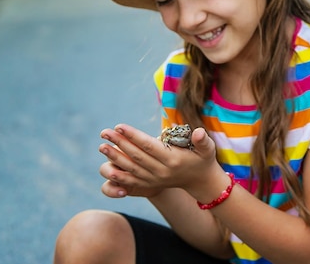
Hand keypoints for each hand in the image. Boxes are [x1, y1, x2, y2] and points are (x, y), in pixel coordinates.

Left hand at [98, 124, 219, 197]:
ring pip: (131, 168)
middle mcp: (162, 171)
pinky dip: (119, 175)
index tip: (119, 126)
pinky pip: (132, 180)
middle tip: (104, 132)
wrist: (200, 181)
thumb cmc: (203, 159)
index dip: (133, 136)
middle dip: (119, 143)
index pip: (149, 146)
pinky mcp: (151, 184)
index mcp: (173, 159)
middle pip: (136, 156)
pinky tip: (107, 169)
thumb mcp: (207, 149)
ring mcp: (155, 179)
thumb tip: (199, 132)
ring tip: (102, 146)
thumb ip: (203, 140)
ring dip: (115, 157)